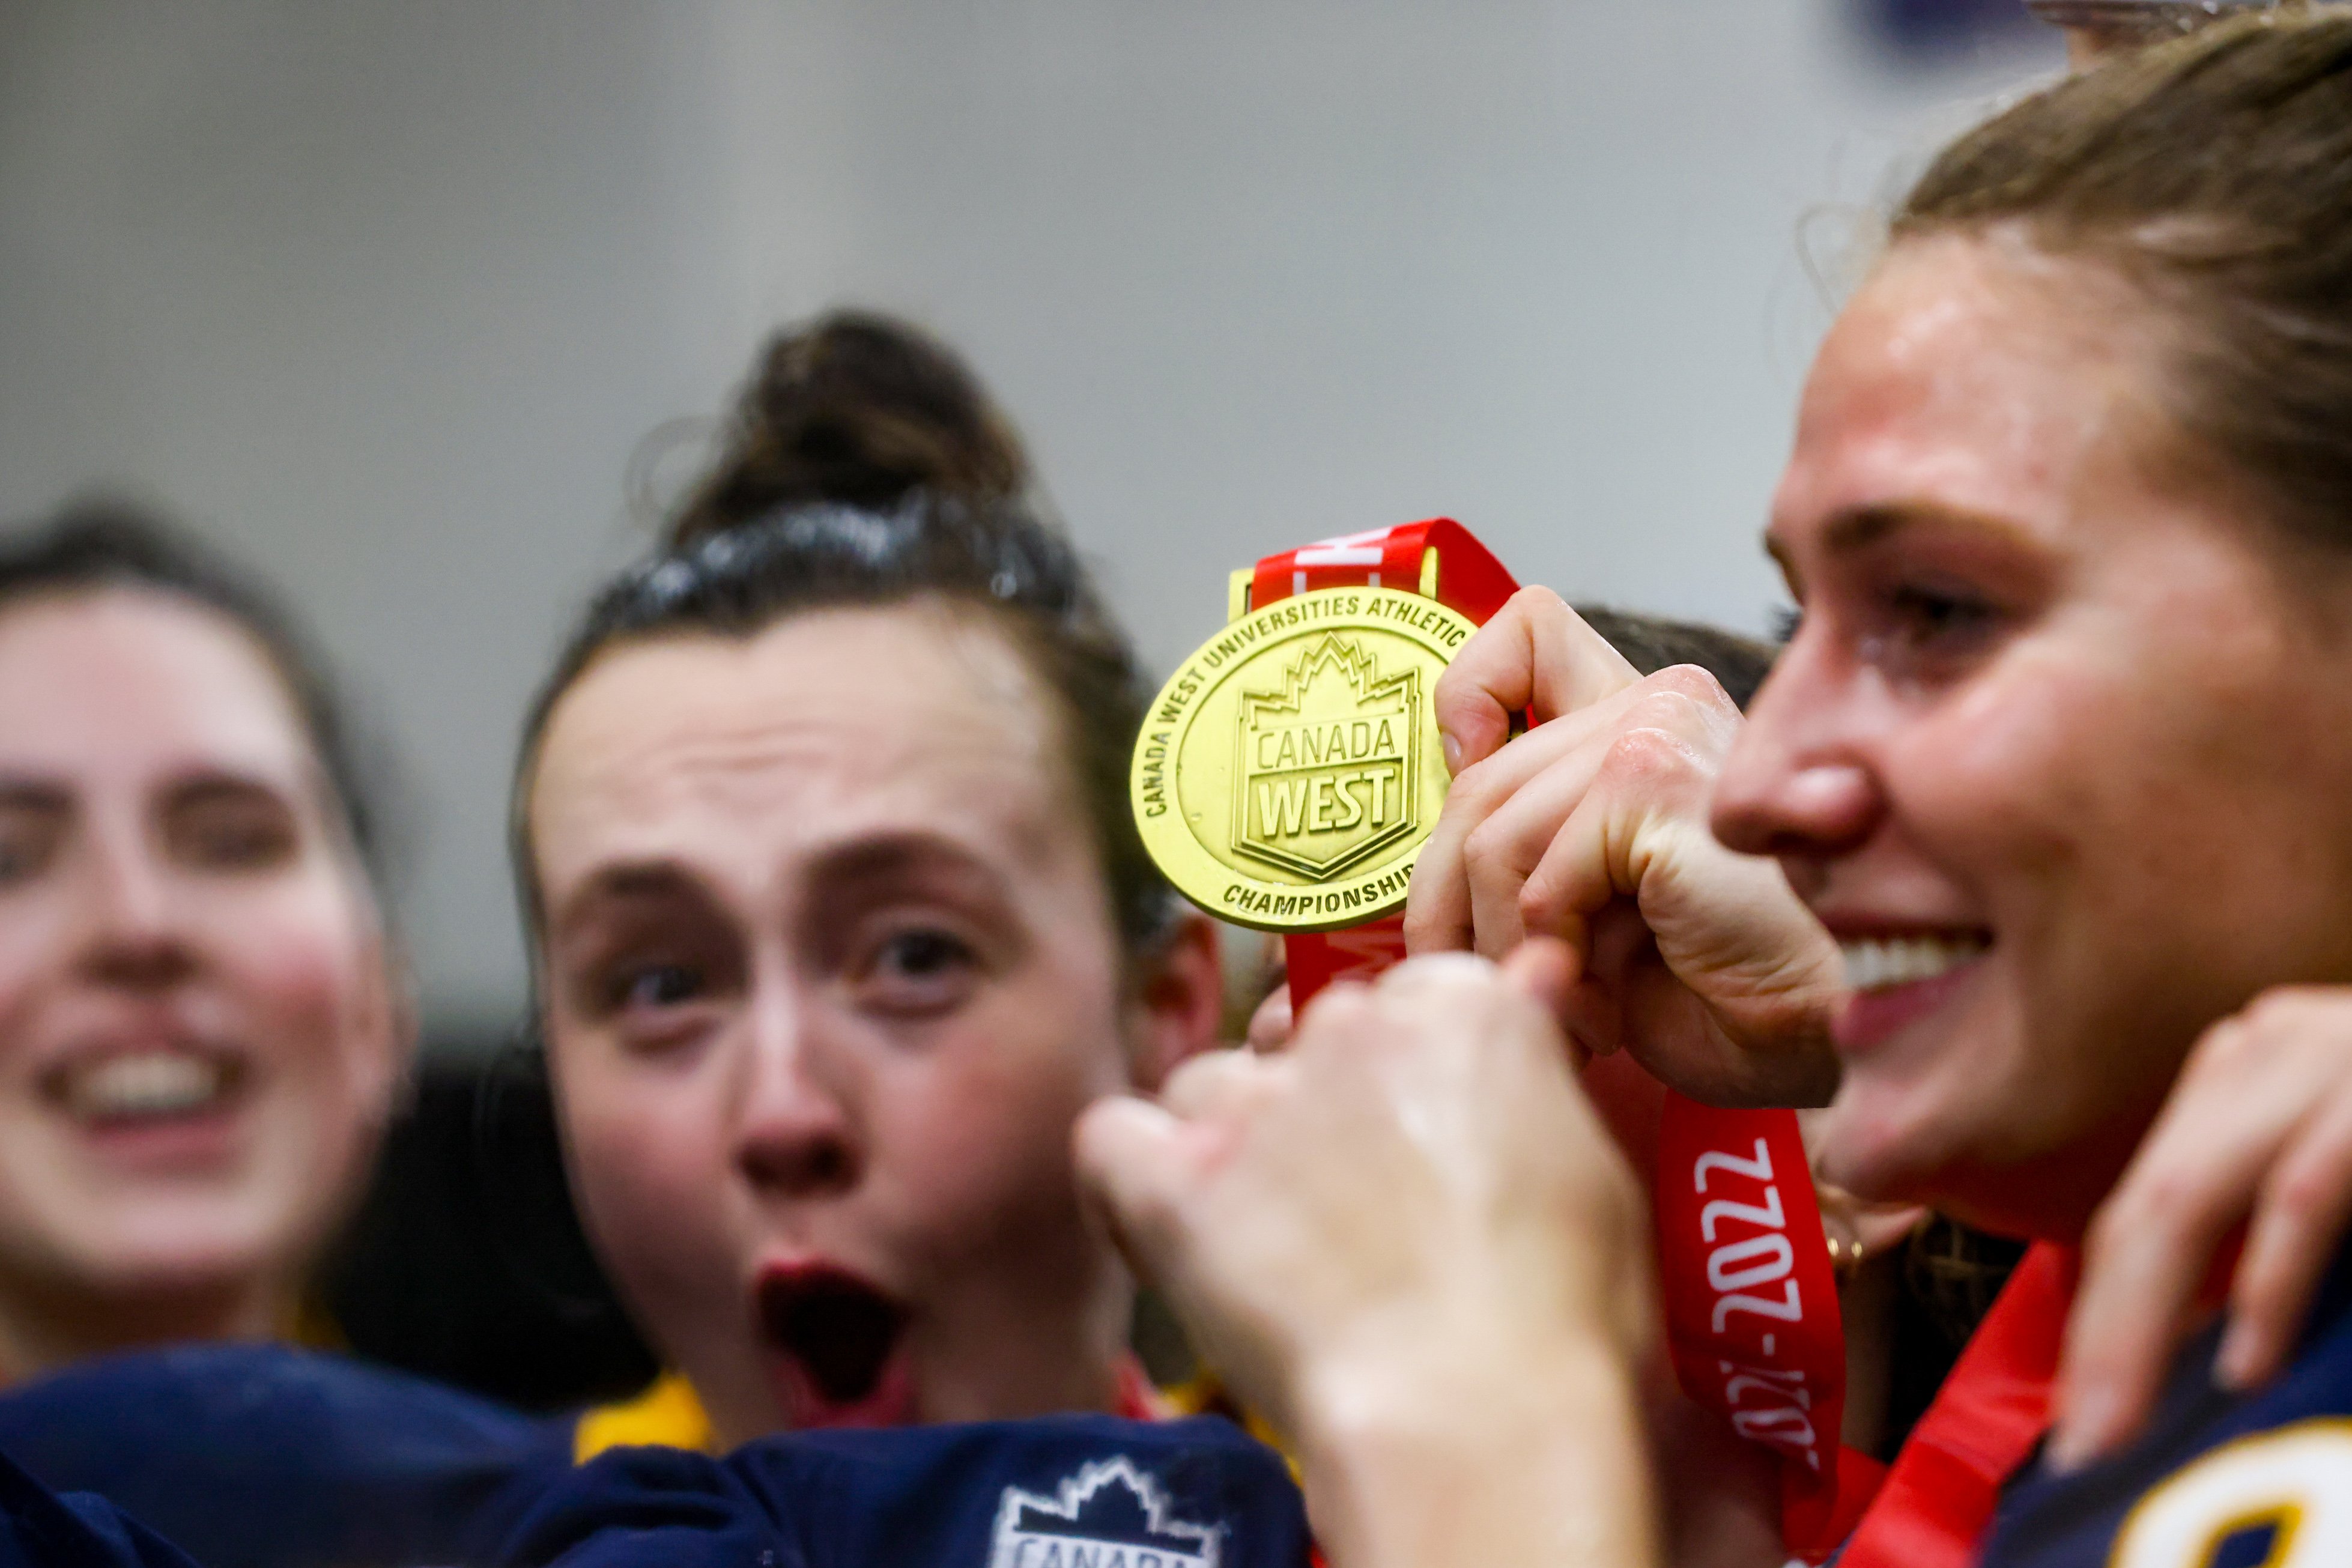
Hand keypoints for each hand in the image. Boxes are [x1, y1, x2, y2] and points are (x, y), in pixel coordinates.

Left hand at [1075, 944, 1659, 1567]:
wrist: (1472, 1415)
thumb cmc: (1557, 1319)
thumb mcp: (1595, 1168)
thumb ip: (1535, 1064)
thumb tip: (1531, 981)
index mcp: (1461, 1011)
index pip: (1411, 1000)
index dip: (1411, 1074)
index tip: (1421, 1137)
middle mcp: (1351, 1029)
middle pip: (1311, 1039)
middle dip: (1324, 1110)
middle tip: (1354, 1209)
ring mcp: (1255, 1101)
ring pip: (1211, 1082)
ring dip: (1229, 1140)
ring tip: (1268, 1236)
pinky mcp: (1174, 1179)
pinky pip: (1110, 1136)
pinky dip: (1128, 1176)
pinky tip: (1166, 1226)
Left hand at [1405, 587, 1840, 1107]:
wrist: (1829, 1032)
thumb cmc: (1737, 989)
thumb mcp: (1611, 910)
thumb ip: (1540, 857)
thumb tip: (1431, 884)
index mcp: (1652, 721)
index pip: (1532, 632)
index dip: (1470, 689)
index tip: (1457, 768)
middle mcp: (1659, 704)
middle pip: (1479, 782)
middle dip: (1453, 903)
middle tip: (1485, 982)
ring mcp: (1656, 731)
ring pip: (1492, 839)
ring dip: (1504, 949)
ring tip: (1564, 1004)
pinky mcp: (1650, 782)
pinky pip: (1535, 877)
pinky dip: (1552, 957)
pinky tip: (1604, 1000)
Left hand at [2051, 986, 2351, 1468]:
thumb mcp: (2334, 1159)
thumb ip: (2267, 1228)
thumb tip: (2188, 1332)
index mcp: (2250, 1067)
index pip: (2143, 1202)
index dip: (2102, 1312)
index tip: (2081, 1413)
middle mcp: (2270, 1047)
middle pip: (2151, 1206)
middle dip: (2106, 1332)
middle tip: (2085, 1441)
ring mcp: (2328, 1056)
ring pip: (2190, 1198)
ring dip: (2147, 1323)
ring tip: (2126, 1419)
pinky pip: (2301, 1192)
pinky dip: (2267, 1283)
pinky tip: (2245, 1363)